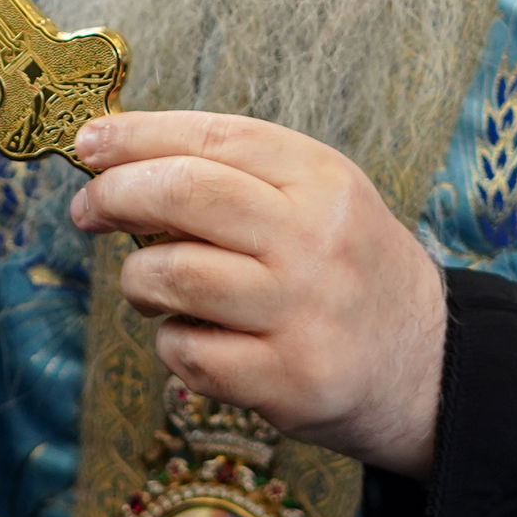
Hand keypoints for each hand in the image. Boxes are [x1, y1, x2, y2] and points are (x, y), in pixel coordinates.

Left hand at [68, 112, 448, 475]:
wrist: (427, 365)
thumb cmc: (349, 270)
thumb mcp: (318, 198)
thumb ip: (235, 175)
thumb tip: (119, 156)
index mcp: (322, 179)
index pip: (212, 138)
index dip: (135, 135)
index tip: (89, 143)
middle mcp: (315, 240)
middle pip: (183, 194)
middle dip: (114, 195)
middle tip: (89, 210)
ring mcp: (303, 313)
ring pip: (172, 274)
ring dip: (139, 279)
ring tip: (151, 286)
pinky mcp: (288, 380)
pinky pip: (187, 352)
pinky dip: (172, 342)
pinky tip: (196, 337)